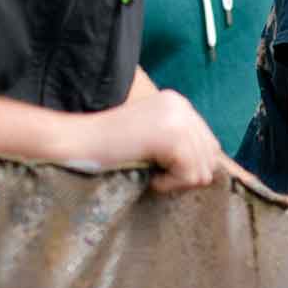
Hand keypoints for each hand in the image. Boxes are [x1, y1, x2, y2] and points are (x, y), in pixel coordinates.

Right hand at [77, 90, 227, 192]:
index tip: (157, 166)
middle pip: (211, 157)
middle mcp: (181, 104)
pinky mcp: (171, 135)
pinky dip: (167, 185)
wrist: (75, 143)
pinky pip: (189, 176)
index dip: (186, 166)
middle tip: (152, 172)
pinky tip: (147, 175)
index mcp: (177, 102)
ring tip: (148, 171)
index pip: (209, 145)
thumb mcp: (150, 139)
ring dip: (174, 181)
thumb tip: (212, 168)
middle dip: (184, 175)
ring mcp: (178, 117)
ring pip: (203, 170)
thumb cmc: (106, 149)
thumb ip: (179, 144)